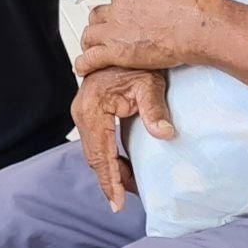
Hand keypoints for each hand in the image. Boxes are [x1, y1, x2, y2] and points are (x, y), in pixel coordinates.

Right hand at [73, 66, 173, 213]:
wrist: (123, 44)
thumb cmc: (136, 62)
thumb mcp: (149, 83)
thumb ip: (155, 110)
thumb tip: (165, 134)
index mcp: (94, 108)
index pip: (101, 154)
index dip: (109, 181)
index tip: (116, 203)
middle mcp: (82, 111)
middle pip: (93, 157)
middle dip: (109, 181)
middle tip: (123, 202)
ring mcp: (82, 111)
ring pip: (93, 152)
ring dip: (109, 170)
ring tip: (127, 187)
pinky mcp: (88, 112)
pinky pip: (95, 142)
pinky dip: (107, 158)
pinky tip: (122, 167)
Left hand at [75, 0, 227, 75]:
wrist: (202, 26)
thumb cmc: (196, 2)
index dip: (123, 8)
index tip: (129, 16)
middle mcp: (119, 5)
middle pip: (101, 14)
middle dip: (103, 23)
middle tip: (110, 32)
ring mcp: (116, 29)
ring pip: (91, 34)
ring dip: (91, 42)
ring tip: (93, 49)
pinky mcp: (118, 51)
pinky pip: (92, 58)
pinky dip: (85, 63)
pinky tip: (83, 67)